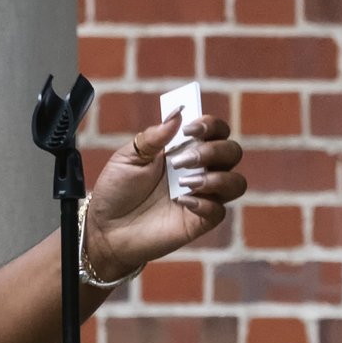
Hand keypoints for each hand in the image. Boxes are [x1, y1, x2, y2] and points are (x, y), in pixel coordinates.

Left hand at [81, 112, 246, 281]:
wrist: (105, 227)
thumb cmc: (117, 190)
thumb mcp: (128, 158)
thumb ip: (153, 137)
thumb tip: (177, 114)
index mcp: (184, 149)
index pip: (215, 130)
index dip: (211, 125)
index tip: (190, 129)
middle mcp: (199, 170)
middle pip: (232, 152)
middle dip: (213, 151)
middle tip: (181, 161)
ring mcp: (202, 196)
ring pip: (236, 183)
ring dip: (216, 179)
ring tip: (184, 182)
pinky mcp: (199, 221)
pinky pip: (219, 211)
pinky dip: (205, 204)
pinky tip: (181, 202)